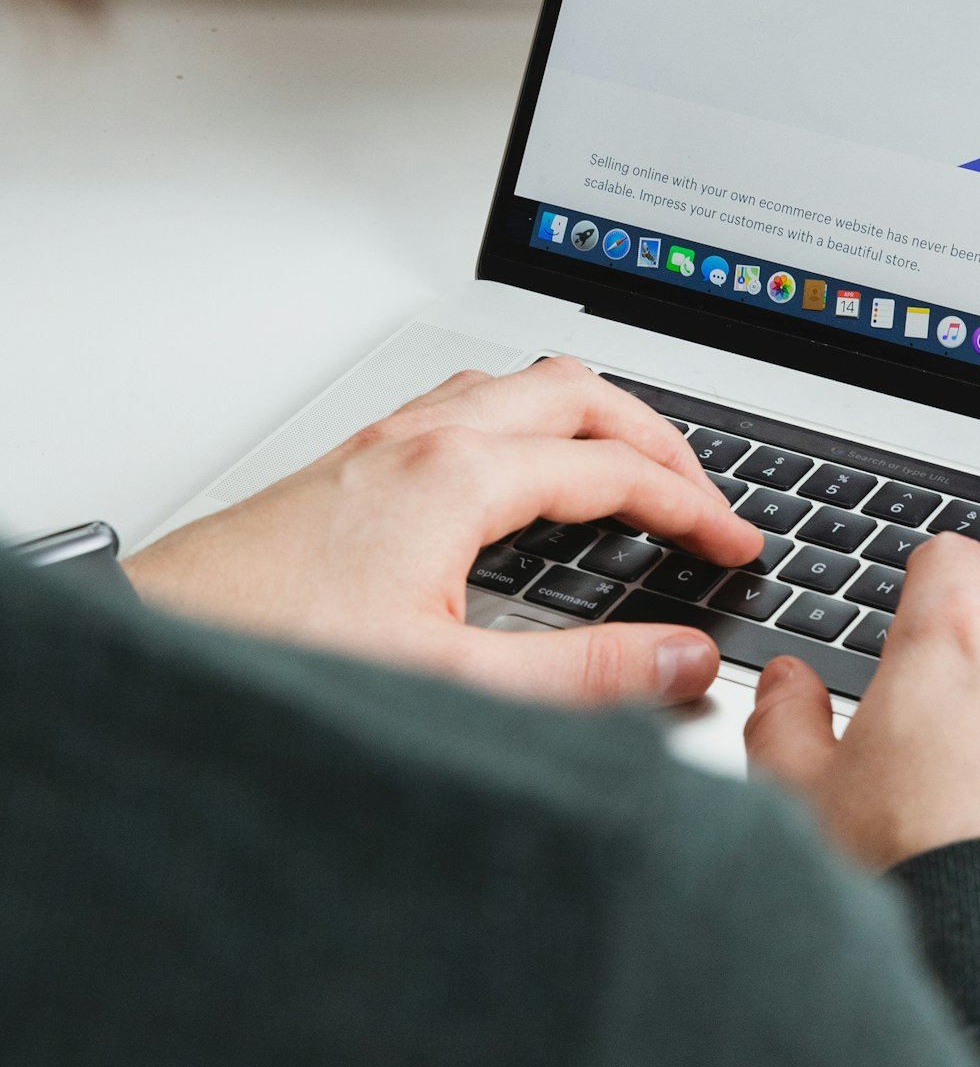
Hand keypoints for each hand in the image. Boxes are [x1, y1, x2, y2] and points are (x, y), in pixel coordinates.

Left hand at [126, 357, 760, 708]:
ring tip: (632, 469)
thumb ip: (583, 676)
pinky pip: (470, 403)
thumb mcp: (452, 681)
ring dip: (592, 416)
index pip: (613, 470)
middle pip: (579, 392)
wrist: (157, 646)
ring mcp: (384, 440)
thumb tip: (682, 659)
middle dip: (657, 439)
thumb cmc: (275, 656)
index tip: (735, 544)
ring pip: (520, 384)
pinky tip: (522, 474)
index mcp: (460, 476)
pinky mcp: (354, 461)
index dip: (692, 506)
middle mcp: (424, 438)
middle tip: (703, 497)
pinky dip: (530, 422)